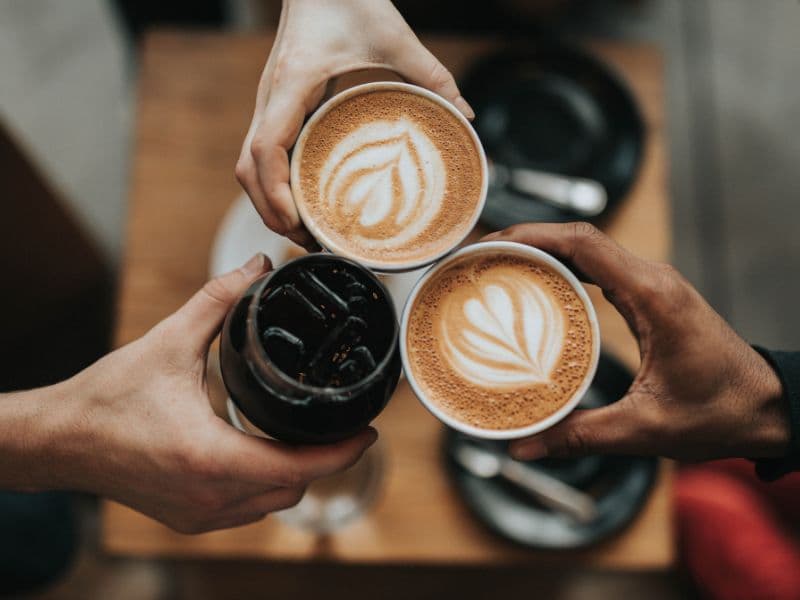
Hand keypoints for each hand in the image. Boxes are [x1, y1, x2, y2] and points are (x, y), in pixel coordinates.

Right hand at [15, 254, 376, 533]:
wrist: (58, 441)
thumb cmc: (107, 398)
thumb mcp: (168, 342)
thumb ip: (218, 301)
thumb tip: (255, 267)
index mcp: (212, 457)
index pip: (300, 467)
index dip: (343, 452)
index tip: (369, 431)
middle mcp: (211, 496)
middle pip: (294, 488)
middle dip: (324, 460)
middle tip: (340, 425)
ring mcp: (199, 514)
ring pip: (272, 503)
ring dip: (295, 474)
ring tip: (308, 436)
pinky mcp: (188, 518)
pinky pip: (246, 511)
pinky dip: (265, 486)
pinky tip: (264, 455)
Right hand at [236, 0, 473, 247]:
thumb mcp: (393, 35)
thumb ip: (431, 74)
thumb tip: (464, 115)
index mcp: (291, 84)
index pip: (264, 149)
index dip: (275, 193)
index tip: (298, 222)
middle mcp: (270, 98)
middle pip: (247, 170)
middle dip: (271, 212)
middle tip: (309, 241)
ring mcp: (268, 104)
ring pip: (247, 166)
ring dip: (268, 202)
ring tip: (305, 231)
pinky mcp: (276, 107)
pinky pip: (262, 154)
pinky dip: (274, 184)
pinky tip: (303, 200)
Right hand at [483, 223, 789, 461]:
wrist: (769, 408)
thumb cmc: (721, 412)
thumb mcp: (645, 428)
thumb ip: (580, 435)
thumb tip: (524, 446)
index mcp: (652, 296)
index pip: (583, 243)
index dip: (531, 236)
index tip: (490, 245)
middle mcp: (652, 280)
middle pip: (578, 238)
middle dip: (525, 240)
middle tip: (480, 258)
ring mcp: (652, 285)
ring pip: (588, 249)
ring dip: (543, 251)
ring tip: (497, 267)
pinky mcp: (651, 297)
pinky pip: (599, 268)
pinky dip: (564, 269)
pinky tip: (537, 288)